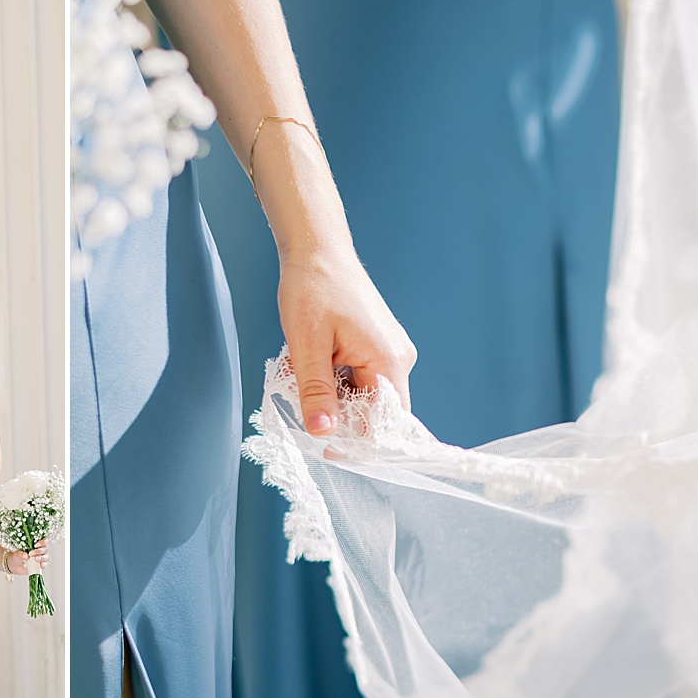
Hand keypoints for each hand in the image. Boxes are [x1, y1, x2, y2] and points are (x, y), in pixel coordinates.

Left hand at [4, 539, 49, 575]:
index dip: (43, 542)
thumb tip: (26, 556)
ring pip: (46, 557)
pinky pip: (45, 565)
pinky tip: (40, 565)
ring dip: (42, 557)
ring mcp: (41, 558)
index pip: (45, 540)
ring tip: (35, 559)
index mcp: (36, 544)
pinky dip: (43, 564)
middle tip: (31, 553)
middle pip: (45, 549)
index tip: (36, 545)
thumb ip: (21, 554)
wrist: (14, 565)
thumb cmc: (17, 556)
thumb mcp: (17, 554)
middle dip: (39, 551)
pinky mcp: (40, 566)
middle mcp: (40, 550)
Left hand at [277, 246, 415, 434]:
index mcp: (389, 361)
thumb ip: (317, 392)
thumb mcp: (307, 346)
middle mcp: (397, 359)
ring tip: (300, 368)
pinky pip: (356, 377)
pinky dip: (330, 378)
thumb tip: (323, 432)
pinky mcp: (375, 346)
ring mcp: (388, 352)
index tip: (326, 449)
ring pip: (360, 395)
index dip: (359, 444)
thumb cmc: (314, 288)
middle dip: (335, 413)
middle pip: (372, 412)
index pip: (386, 424)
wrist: (317, 249)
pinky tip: (310, 360)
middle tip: (300, 398)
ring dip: (328, 393)